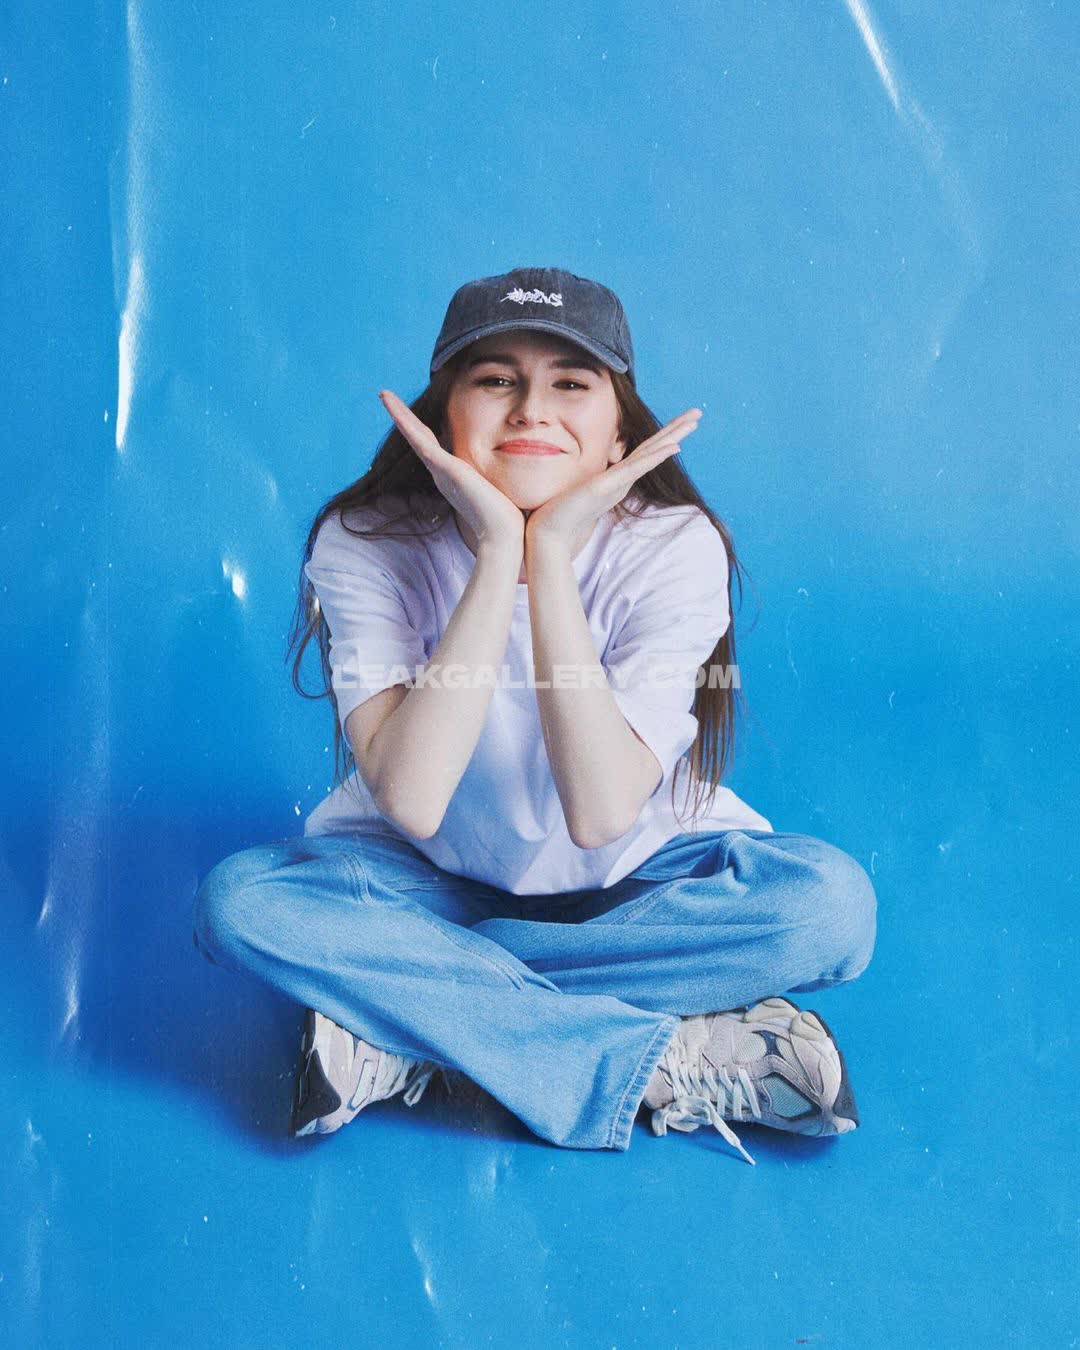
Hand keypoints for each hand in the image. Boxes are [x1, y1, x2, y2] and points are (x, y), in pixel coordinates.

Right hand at [378, 390, 525, 551]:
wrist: (506, 537)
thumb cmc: (512, 519)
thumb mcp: (506, 487)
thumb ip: (507, 475)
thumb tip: (530, 467)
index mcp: (457, 477)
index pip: (438, 448)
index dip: (427, 432)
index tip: (419, 418)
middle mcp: (444, 474)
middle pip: (422, 440)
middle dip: (406, 421)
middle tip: (389, 400)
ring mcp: (441, 471)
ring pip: (416, 436)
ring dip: (399, 415)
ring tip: (384, 394)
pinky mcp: (444, 468)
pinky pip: (419, 439)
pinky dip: (404, 421)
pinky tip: (391, 404)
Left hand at [524, 408, 701, 547]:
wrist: (546, 535)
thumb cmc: (555, 515)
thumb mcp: (572, 489)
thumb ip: (581, 481)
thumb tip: (578, 474)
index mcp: (614, 480)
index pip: (642, 453)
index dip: (662, 437)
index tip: (679, 424)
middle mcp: (620, 481)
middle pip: (654, 450)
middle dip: (676, 431)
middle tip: (698, 414)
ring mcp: (617, 484)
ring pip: (651, 455)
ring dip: (674, 437)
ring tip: (693, 422)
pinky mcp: (608, 487)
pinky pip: (636, 468)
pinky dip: (655, 457)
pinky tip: (673, 446)